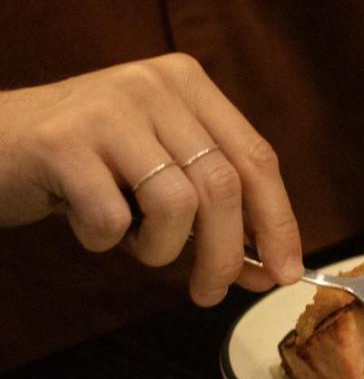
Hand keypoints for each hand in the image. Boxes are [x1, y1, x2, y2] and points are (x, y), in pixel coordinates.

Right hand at [0, 53, 302, 304]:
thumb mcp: (157, 171)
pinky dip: (105, 242)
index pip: (257, 157)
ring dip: (160, 248)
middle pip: (223, 186)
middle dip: (225, 254)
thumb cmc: (83, 166)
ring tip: (132, 243)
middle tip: (210, 294)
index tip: (286, 273)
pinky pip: (112, 220)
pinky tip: (84, 223)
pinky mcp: (62, 142)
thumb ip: (214, 210)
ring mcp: (107, 109)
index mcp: (187, 84)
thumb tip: (271, 268)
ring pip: (176, 204)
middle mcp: (153, 85)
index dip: (278, 221)